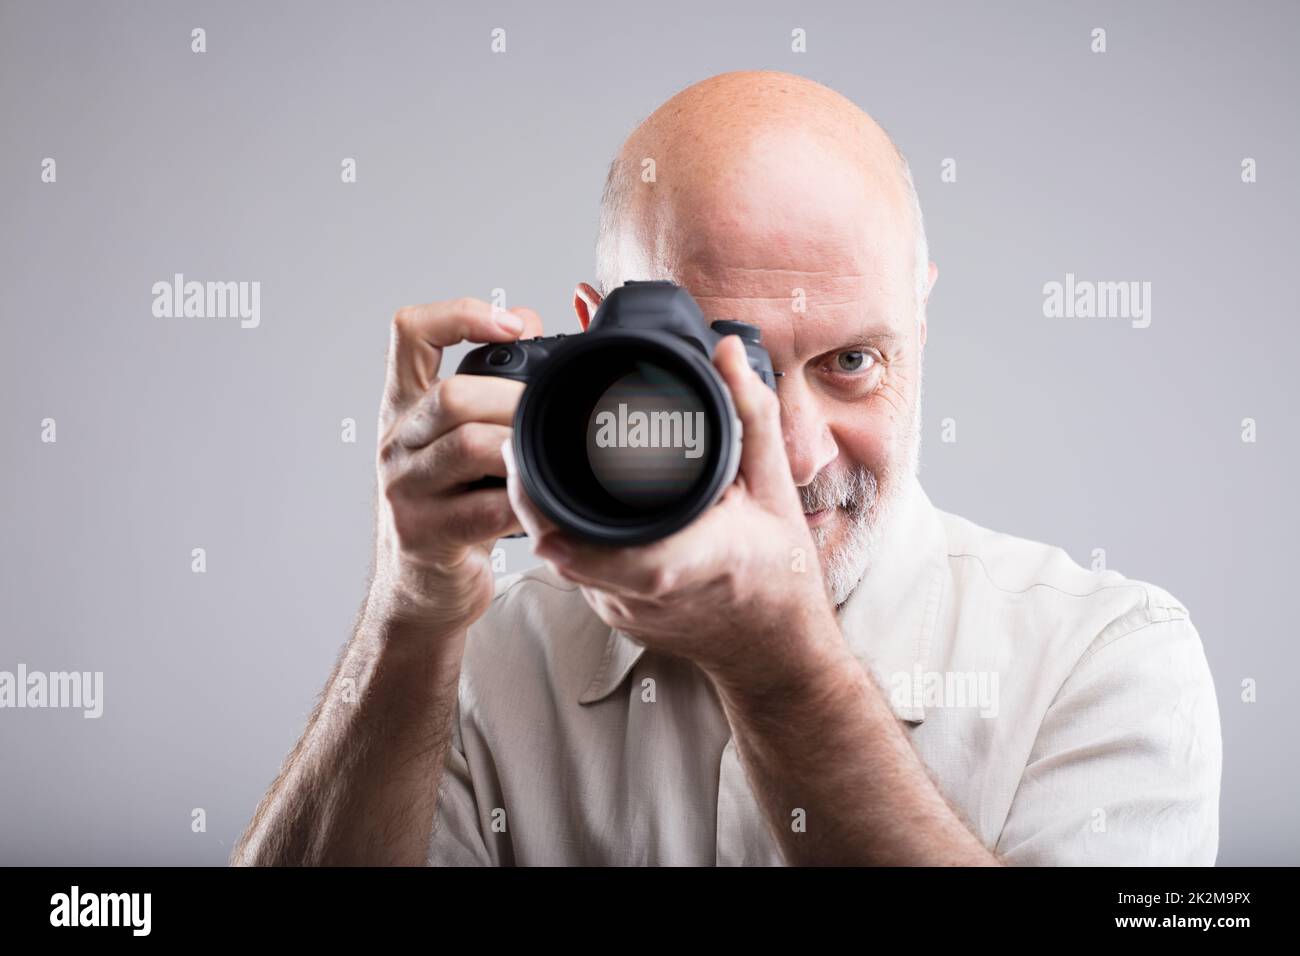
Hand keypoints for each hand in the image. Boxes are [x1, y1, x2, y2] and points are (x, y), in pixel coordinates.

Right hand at [371, 297, 542, 634]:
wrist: (419, 591)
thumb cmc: (448, 511)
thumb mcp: (457, 443)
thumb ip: (487, 386)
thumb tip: (528, 322)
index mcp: (403, 409)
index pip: (410, 333)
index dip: (460, 314)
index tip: (512, 324)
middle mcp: (395, 443)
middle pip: (451, 394)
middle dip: (513, 398)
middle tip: (553, 413)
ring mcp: (405, 490)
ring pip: (468, 446)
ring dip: (520, 448)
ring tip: (550, 456)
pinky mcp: (426, 534)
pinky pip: (485, 509)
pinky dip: (524, 503)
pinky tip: (545, 504)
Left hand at [505, 335, 838, 689]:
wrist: (775, 648)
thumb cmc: (780, 574)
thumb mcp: (775, 488)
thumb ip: (751, 416)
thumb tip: (728, 355)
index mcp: (696, 558)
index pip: (619, 553)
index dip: (567, 523)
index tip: (533, 477)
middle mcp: (651, 593)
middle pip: (568, 552)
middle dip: (535, 499)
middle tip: (518, 445)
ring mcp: (627, 610)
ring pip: (563, 562)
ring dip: (544, 517)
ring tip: (531, 463)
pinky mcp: (616, 616)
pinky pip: (576, 573)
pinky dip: (565, 538)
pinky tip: (564, 504)